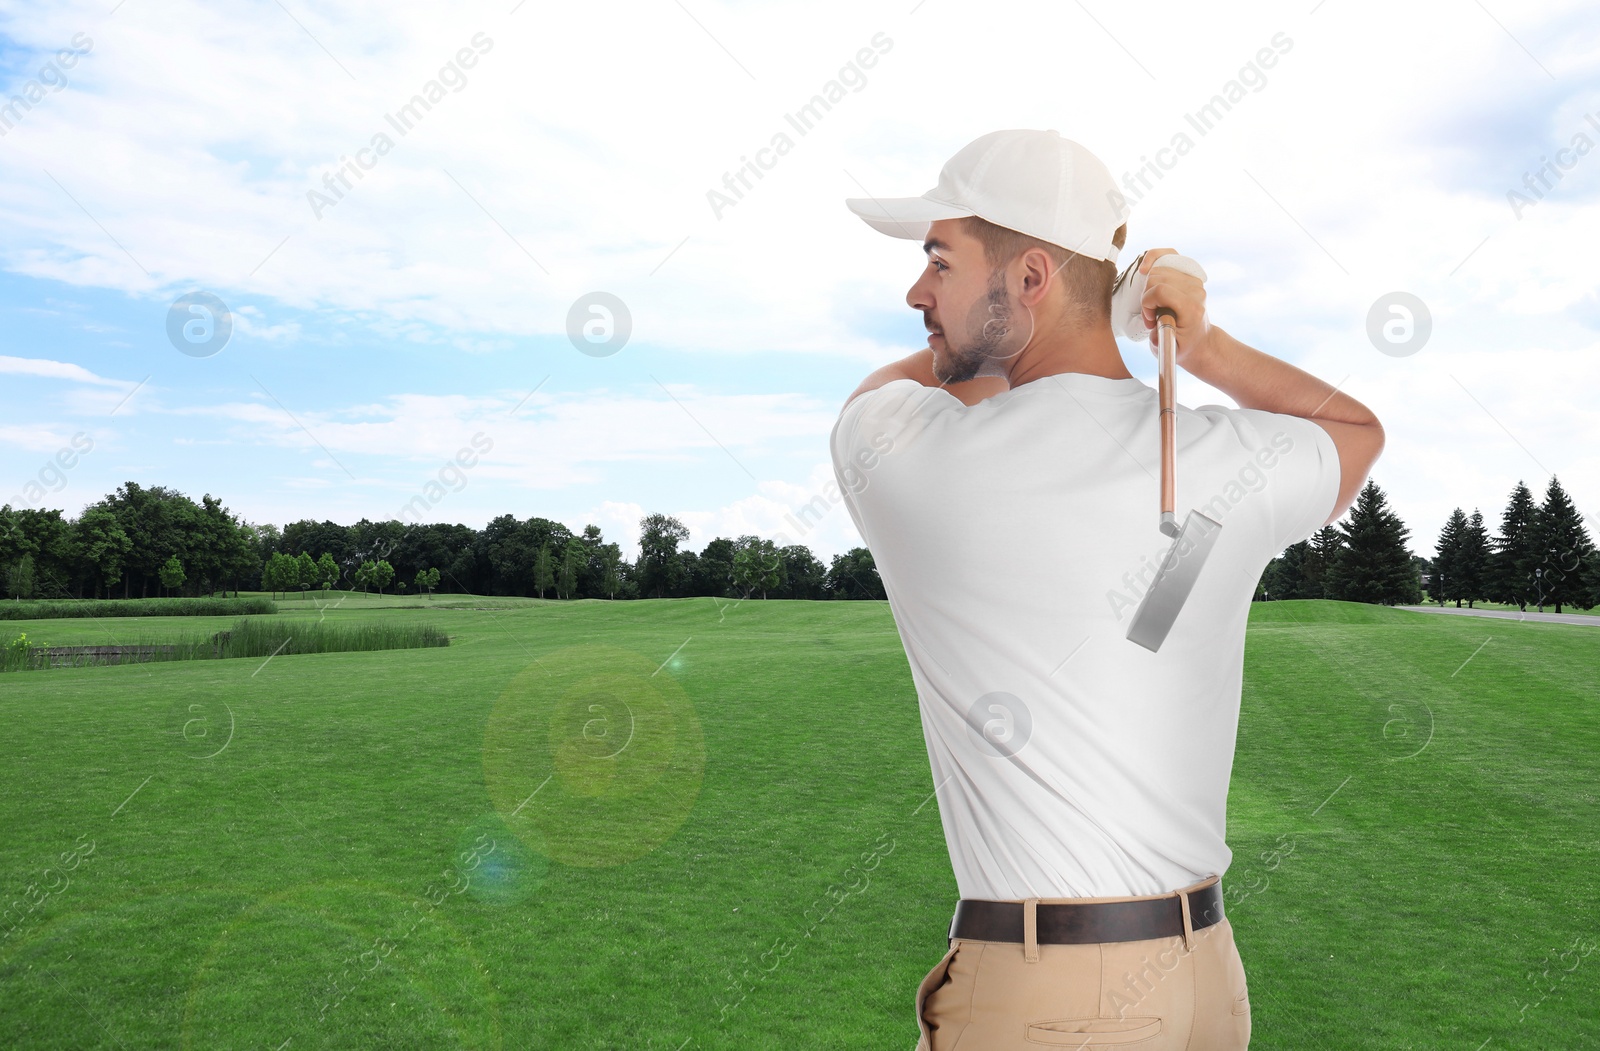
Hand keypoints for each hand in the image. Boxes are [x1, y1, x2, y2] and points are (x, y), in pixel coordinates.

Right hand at [1137, 248, 1213, 368]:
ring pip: (1157, 270)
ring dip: (1149, 287)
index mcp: (1192, 309)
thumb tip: (1154, 330)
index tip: (1151, 320)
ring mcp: (1194, 280)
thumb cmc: (1181, 345)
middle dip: (1147, 297)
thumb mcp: (1169, 349)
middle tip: (1152, 315)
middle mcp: (1196, 291)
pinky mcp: (1189, 273)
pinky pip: (1168, 255)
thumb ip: (1160, 340)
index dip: (1147, 304)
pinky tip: (1145, 268)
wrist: (1199, 340)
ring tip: (1155, 305)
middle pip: (1156, 278)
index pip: (1160, 290)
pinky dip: (1153, 258)